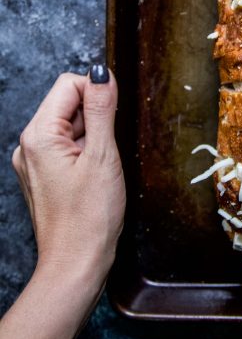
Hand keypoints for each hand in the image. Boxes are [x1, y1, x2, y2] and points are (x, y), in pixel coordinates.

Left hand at [12, 66, 124, 281]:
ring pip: (71, 126)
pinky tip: (95, 177)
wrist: (76, 264)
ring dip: (93, 138)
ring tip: (101, 169)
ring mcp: (34, 161)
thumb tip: (102, 74)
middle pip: (68, 104)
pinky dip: (87, 153)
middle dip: (95, 118)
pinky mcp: (44, 175)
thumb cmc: (89, 218)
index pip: (68, 84)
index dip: (97, 93)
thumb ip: (102, 109)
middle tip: (107, 152)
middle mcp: (29, 145)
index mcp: (39, 135)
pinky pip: (67, 147)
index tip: (114, 118)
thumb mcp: (103, 156)